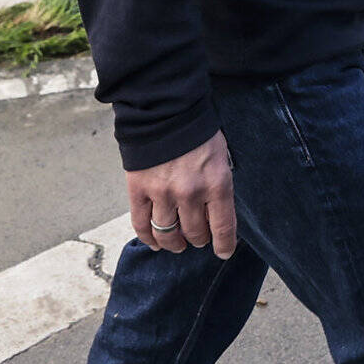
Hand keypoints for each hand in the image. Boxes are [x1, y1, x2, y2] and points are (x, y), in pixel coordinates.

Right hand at [128, 130, 235, 258]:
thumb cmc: (199, 131)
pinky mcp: (139, 190)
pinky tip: (155, 242)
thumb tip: (215, 213)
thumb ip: (219, 185)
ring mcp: (162, 193)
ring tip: (178, 244)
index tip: (223, 252)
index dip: (224, 245)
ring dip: (174, 243)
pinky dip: (148, 238)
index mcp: (217, 183)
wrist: (167, 110)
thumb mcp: (222, 157)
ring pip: (168, 234)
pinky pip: (142, 225)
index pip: (223, 227)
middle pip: (195, 233)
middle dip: (199, 239)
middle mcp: (191, 193)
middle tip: (199, 239)